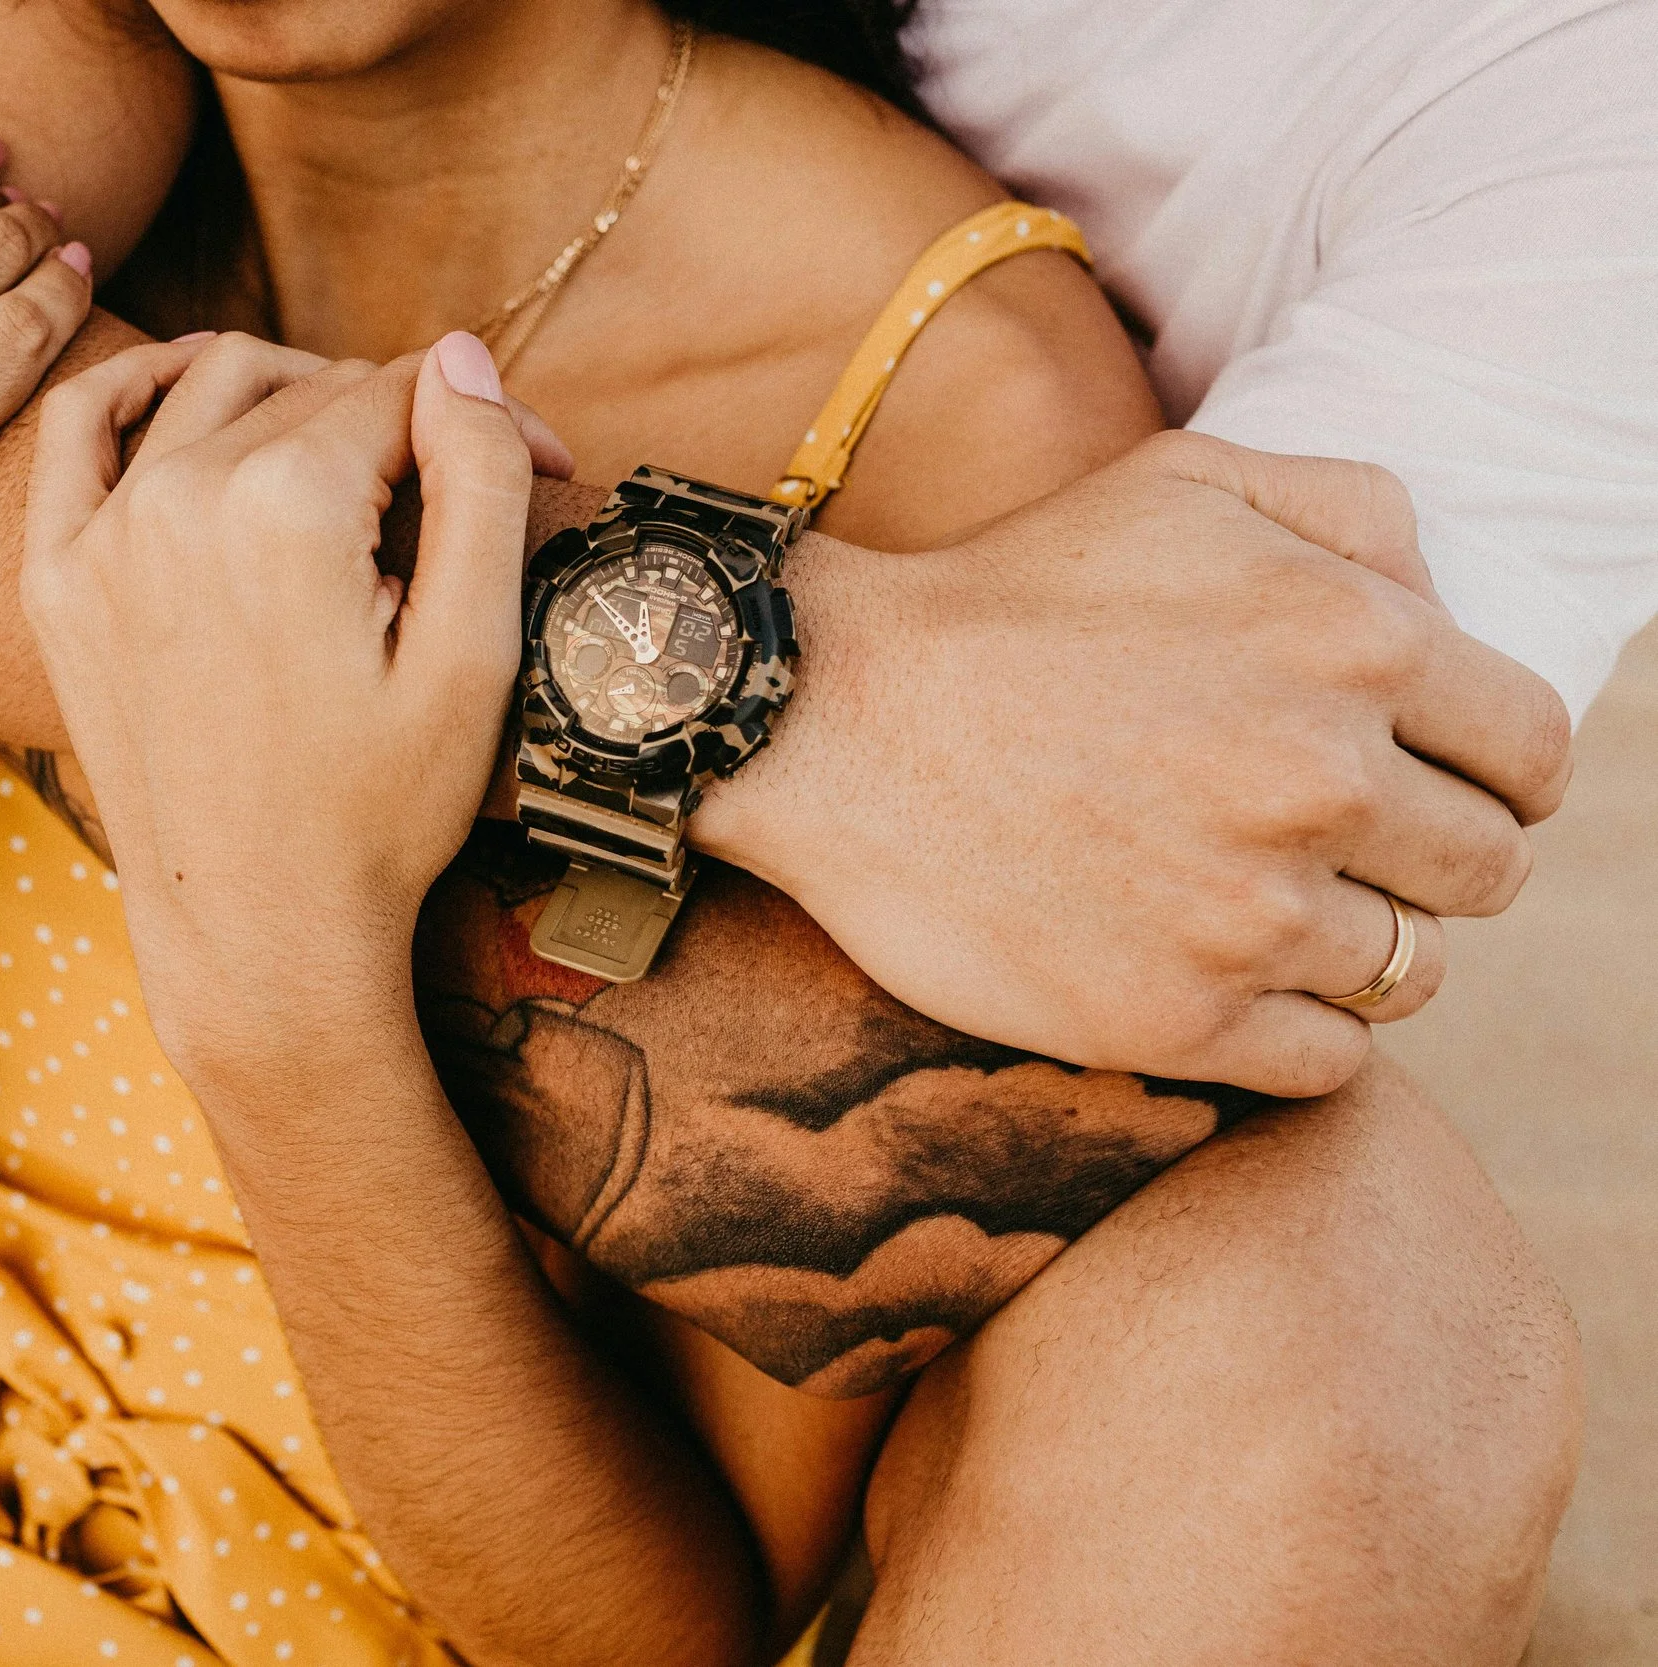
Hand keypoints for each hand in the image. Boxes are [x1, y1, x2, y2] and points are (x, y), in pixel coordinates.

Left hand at [20, 332, 561, 1082]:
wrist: (259, 936)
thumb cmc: (379, 815)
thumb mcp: (473, 657)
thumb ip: (477, 482)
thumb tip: (458, 356)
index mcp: (287, 507)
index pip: (401, 392)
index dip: (484, 421)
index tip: (542, 466)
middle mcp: (178, 498)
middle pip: (312, 389)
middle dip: (402, 419)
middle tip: (461, 491)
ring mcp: (102, 537)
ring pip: (210, 385)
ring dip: (292, 392)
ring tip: (355, 454)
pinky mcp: (57, 580)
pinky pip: (77, 427)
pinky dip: (135, 385)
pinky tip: (191, 394)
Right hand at [698, 431, 1573, 1098]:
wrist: (825, 720)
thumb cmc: (1007, 595)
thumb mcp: (1184, 481)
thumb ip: (1355, 509)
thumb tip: (1447, 599)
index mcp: (1356, 645)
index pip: (1534, 754)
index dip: (1494, 773)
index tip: (1431, 786)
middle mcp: (1322, 785)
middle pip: (1486, 873)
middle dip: (1425, 859)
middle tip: (1323, 846)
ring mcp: (1249, 915)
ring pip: (1410, 972)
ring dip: (1353, 944)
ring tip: (1253, 907)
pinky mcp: (1174, 1020)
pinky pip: (1327, 1061)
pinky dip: (1293, 1027)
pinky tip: (1215, 971)